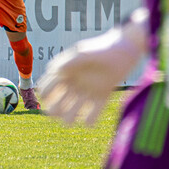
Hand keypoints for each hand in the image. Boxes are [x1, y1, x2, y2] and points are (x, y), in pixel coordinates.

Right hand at [39, 8, 148, 126]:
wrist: (124, 50)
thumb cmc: (101, 48)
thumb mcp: (83, 53)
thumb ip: (70, 62)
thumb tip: (56, 73)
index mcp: (65, 73)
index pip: (46, 87)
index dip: (44, 95)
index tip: (47, 96)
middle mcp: (73, 84)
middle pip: (56, 104)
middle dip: (53, 111)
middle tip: (57, 112)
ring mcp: (86, 92)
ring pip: (71, 112)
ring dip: (69, 118)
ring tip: (70, 120)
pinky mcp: (101, 97)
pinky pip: (93, 115)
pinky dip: (89, 120)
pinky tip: (89, 120)